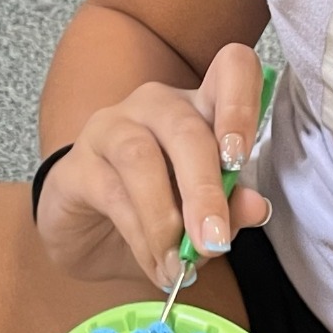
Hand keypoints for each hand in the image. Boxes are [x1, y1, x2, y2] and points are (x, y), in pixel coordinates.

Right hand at [40, 43, 271, 290]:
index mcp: (201, 106)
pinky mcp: (76, 164)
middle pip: (186, 129)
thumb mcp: (202, 215)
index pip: (231, 68)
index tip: (242, 156)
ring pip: (141, 158)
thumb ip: (231, 207)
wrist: (88, 232)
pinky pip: (111, 194)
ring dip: (165, 218)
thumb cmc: (157, 210)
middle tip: (214, 242)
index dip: (241, 102)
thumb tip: (256, 206)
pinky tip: (155, 264)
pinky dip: (139, 237)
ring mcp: (111, 128)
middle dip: (205, 191)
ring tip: (180, 263)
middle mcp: (157, 105)